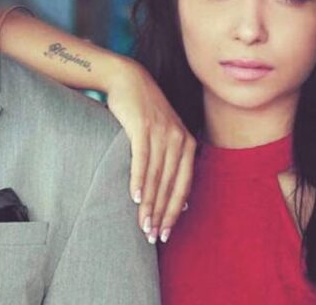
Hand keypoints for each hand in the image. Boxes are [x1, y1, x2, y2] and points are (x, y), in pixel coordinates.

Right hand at [105, 60, 195, 244]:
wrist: (128, 79)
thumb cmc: (144, 112)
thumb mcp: (164, 136)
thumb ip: (172, 164)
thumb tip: (181, 202)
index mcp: (187, 144)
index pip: (183, 186)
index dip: (173, 212)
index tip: (165, 233)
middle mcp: (179, 139)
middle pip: (170, 185)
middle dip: (161, 214)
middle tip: (152, 236)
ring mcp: (162, 132)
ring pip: (156, 176)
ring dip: (149, 203)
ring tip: (141, 224)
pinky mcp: (143, 126)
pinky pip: (142, 159)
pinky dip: (139, 179)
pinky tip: (134, 197)